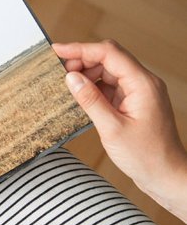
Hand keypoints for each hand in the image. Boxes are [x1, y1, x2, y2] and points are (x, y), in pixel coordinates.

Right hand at [53, 40, 186, 221]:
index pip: (109, 53)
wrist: (165, 175)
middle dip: (82, 61)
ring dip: (87, 74)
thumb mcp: (111, 128)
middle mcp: (143, 83)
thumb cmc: (146, 156)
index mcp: (142, 84)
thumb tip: (71, 77)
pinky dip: (94, 87)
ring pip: (109, 71)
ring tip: (67, 85)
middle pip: (109, 58)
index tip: (57, 50)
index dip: (81, 49)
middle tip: (57, 71)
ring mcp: (139, 92)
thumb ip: (90, 100)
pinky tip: (80, 96)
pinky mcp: (134, 102)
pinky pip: (111, 86)